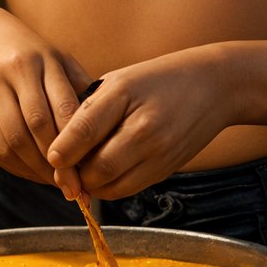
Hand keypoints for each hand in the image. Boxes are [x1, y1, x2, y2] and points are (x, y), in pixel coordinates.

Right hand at [0, 4, 91, 194]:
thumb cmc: (38, 59)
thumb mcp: (63, 62)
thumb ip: (83, 91)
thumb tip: (106, 134)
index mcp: (38, 59)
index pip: (60, 105)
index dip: (74, 141)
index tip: (87, 169)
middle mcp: (8, 74)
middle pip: (34, 126)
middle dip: (55, 162)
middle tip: (73, 187)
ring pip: (12, 142)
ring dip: (36, 170)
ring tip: (57, 184)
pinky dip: (18, 168)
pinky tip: (35, 174)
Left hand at [46, 46, 232, 198]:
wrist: (216, 85)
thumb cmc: (159, 78)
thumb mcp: (122, 79)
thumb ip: (90, 109)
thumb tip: (59, 145)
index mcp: (125, 94)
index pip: (82, 131)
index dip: (60, 151)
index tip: (51, 157)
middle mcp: (144, 127)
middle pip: (96, 168)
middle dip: (74, 174)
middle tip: (64, 169)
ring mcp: (159, 152)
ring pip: (112, 186)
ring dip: (92, 184)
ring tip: (83, 171)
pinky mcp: (167, 168)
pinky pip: (129, 188)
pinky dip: (111, 185)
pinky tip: (106, 172)